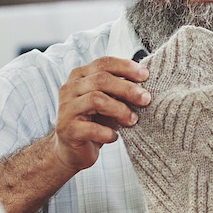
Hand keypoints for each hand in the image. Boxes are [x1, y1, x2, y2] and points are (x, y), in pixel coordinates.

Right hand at [50, 56, 149, 173]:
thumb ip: (120, 88)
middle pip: (101, 80)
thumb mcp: (109, 99)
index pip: (104, 63)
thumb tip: (146, 79)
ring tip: (133, 120)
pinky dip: (107, 132)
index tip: (146, 76)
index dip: (126, 67)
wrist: (72, 148)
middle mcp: (70, 88)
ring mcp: (66, 108)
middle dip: (128, 89)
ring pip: (96, 100)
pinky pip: (91, 128)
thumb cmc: (96, 120)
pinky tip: (114, 136)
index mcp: (80, 76)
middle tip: (146, 99)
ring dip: (120, 110)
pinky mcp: (66, 129)